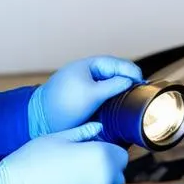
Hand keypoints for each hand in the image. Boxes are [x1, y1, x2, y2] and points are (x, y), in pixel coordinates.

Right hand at [0, 122, 127, 183]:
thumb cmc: (25, 165)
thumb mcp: (53, 140)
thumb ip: (82, 133)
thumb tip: (99, 129)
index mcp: (101, 160)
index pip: (121, 157)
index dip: (105, 155)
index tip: (87, 158)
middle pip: (115, 181)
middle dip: (100, 177)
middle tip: (71, 175)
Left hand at [28, 56, 142, 137]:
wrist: (41, 120)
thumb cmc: (63, 104)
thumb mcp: (91, 94)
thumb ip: (112, 86)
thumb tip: (130, 81)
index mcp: (87, 66)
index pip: (115, 63)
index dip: (130, 71)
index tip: (142, 81)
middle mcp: (87, 73)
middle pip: (114, 73)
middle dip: (128, 80)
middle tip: (141, 90)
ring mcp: (85, 86)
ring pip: (109, 85)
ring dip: (121, 90)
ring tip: (134, 98)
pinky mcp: (84, 99)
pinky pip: (103, 95)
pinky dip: (112, 98)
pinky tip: (120, 106)